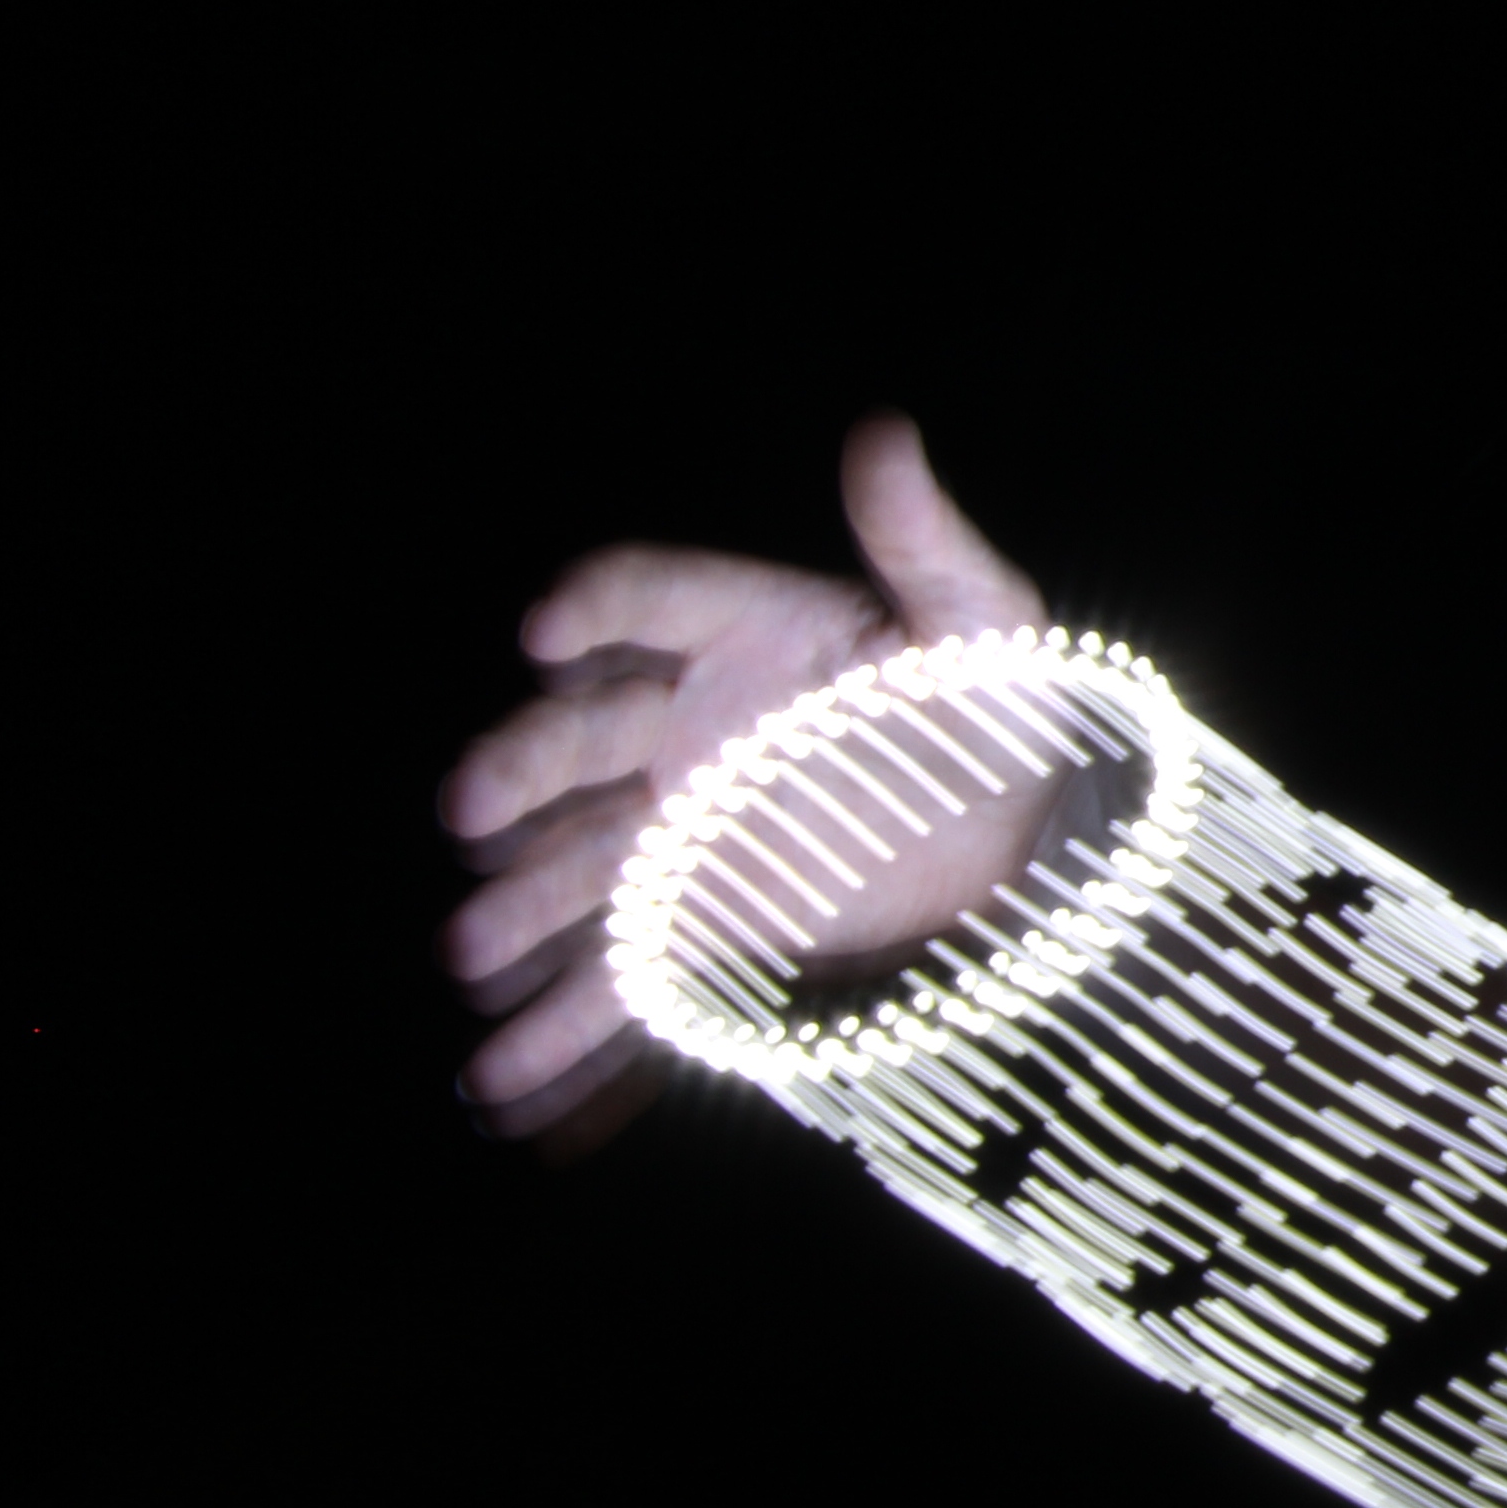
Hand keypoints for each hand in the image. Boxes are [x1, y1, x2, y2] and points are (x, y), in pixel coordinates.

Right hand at [441, 413, 1051, 1154]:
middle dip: (522, 768)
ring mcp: (684, 827)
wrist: (1037, 840)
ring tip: (469, 951)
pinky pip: (622, 974)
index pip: (653, 603)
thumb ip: (924, 543)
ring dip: (521, 905)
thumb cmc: (1006, 707)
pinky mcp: (701, 921)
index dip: (596, 612)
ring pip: (584, 862)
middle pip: (586, 736)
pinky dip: (560, 1027)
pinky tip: (502, 1075)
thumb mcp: (984, 625)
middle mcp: (691, 725)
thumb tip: (885, 433)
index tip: (546, 631)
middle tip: (470, 806)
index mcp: (749, 633)